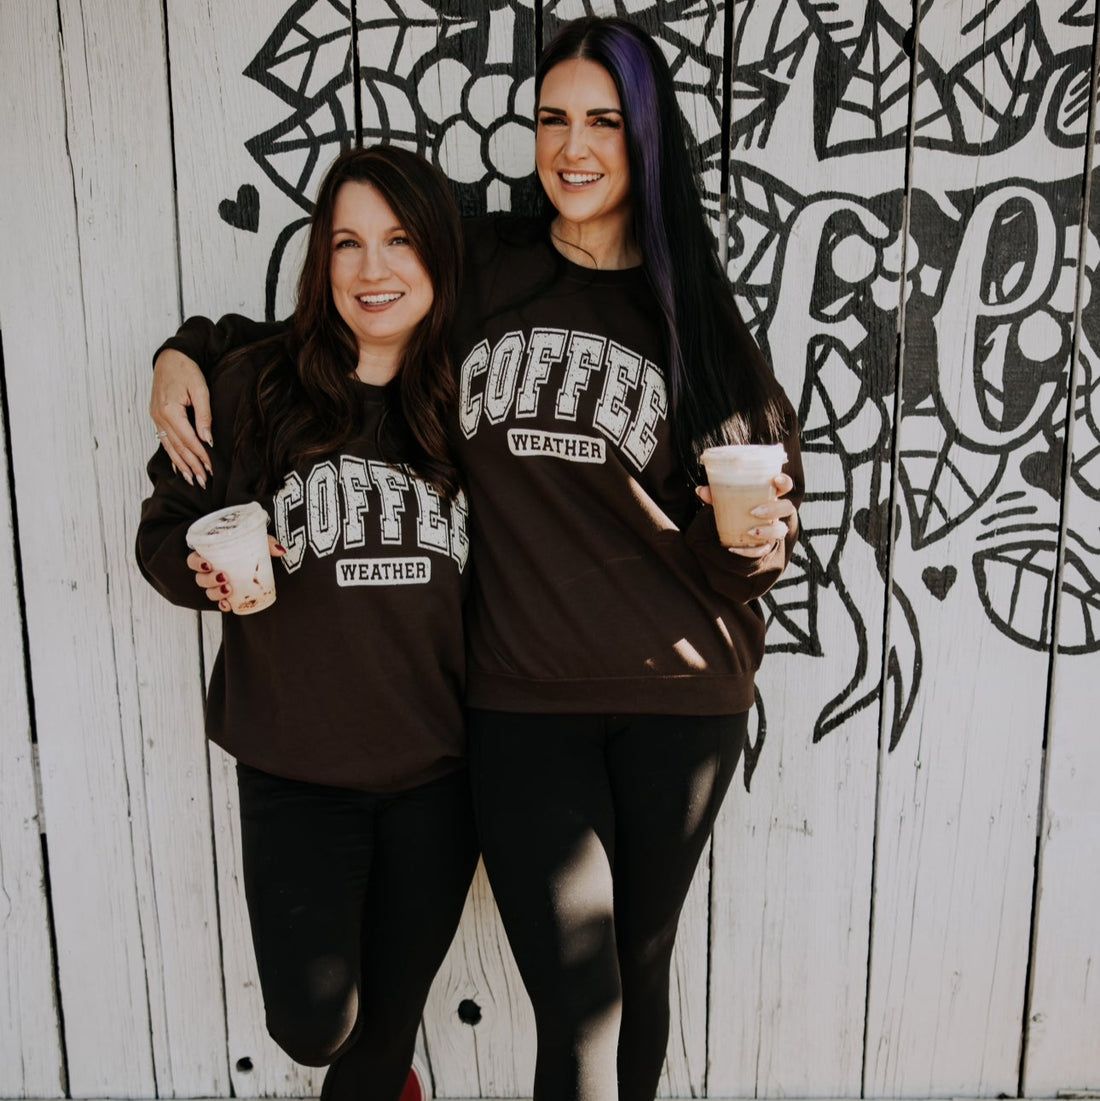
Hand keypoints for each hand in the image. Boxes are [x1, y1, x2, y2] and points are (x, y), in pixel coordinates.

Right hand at [151, 349, 212, 485]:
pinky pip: (164, 440)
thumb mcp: (200, 389)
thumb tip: (207, 439)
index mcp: (170, 411)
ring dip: (182, 465)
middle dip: (192, 466)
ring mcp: (155, 418)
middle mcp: (159, 417)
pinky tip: (178, 466)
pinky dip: (172, 454)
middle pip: (178, 447)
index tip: (211, 469)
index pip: (189, 440)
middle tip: (203, 482)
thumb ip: (204, 415)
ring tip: (192, 479)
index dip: (200, 456)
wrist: (170, 357)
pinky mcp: (156, 416)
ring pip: (170, 447)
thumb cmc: (186, 370)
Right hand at [188, 536, 286, 611]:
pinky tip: (228, 605)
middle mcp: (209, 571)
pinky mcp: (225, 594)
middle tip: (223, 577)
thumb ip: (267, 542)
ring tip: (228, 590)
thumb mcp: (257, 540)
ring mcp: (216, 584)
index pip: (193, 560)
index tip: (207, 564)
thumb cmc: (249, 545)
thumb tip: (280, 551)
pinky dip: (223, 605)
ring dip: (216, 592)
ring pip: (208, 592)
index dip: (196, 563)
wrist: (256, 556)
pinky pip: (220, 603)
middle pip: (200, 578)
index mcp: (209, 554)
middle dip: (209, 580)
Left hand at [696, 472, 797, 558]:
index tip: (776, 479)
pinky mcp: (765, 544)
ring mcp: (773, 528)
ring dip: (768, 531)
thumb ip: (715, 494)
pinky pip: (762, 550)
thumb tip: (700, 490)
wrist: (734, 529)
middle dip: (774, 510)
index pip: (785, 485)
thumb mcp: (725, 499)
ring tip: (750, 531)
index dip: (785, 481)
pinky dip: (749, 551)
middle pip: (787, 508)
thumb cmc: (735, 507)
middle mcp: (776, 512)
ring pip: (780, 530)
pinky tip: (734, 549)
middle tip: (755, 512)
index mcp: (769, 495)